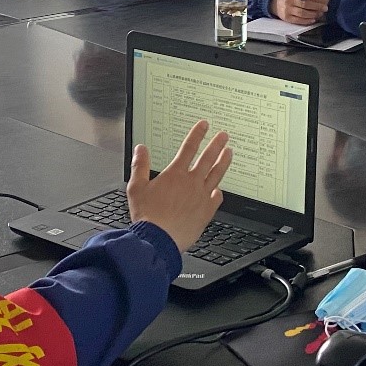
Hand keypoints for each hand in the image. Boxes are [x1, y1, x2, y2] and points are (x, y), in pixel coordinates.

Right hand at [127, 120, 231, 251]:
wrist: (159, 239)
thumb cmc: (147, 217)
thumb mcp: (136, 187)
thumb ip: (140, 166)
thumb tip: (140, 149)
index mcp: (175, 175)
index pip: (188, 148)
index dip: (197, 134)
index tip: (204, 125)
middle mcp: (191, 183)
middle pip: (207, 158)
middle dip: (216, 144)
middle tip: (224, 135)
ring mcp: (201, 197)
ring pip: (216, 175)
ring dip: (223, 162)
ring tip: (229, 153)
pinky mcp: (206, 212)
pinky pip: (216, 198)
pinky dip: (218, 191)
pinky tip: (219, 189)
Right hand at [270, 0, 334, 24]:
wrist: (273, 2)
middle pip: (304, 4)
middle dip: (316, 6)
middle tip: (325, 7)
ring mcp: (287, 9)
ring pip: (302, 13)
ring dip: (313, 14)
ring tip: (321, 14)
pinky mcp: (286, 18)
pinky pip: (298, 20)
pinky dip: (307, 21)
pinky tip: (313, 19)